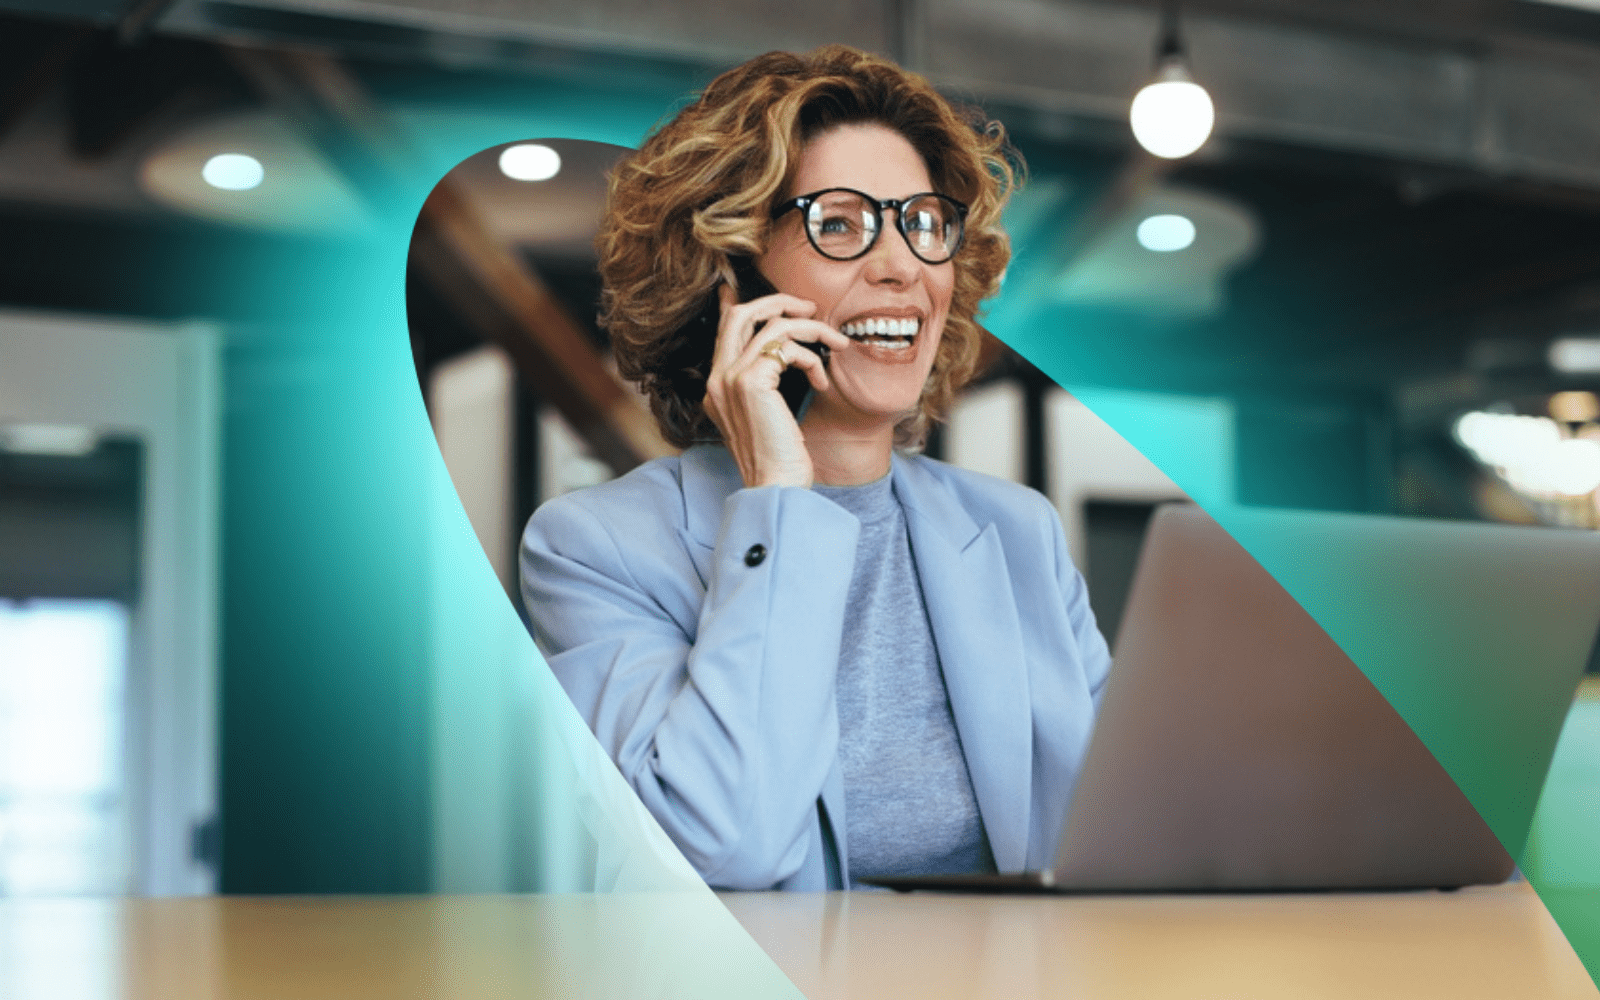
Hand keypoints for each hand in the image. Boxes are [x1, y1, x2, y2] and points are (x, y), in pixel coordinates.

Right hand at [702, 283, 850, 488]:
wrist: (775, 487)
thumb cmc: (778, 459)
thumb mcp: (766, 415)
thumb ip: (764, 383)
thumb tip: (782, 354)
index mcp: (717, 386)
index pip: (725, 329)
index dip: (740, 303)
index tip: (756, 289)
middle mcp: (718, 378)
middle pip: (743, 313)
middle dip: (780, 301)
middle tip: (810, 309)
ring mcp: (731, 379)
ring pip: (773, 325)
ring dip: (813, 329)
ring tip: (836, 344)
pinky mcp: (751, 383)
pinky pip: (789, 349)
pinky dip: (813, 359)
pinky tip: (822, 382)